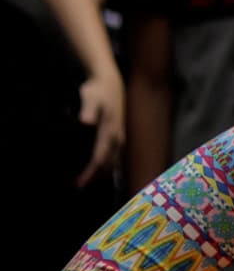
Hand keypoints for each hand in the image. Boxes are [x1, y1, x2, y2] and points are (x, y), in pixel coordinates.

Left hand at [75, 67, 124, 187]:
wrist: (110, 82)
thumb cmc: (97, 91)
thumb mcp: (90, 97)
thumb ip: (88, 110)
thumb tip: (86, 121)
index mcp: (109, 133)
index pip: (99, 158)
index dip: (89, 173)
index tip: (78, 183)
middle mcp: (116, 139)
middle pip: (106, 164)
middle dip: (94, 177)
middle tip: (78, 187)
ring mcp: (118, 137)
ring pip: (111, 161)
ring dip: (100, 172)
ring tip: (87, 180)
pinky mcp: (117, 135)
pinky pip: (112, 155)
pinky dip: (103, 164)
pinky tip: (96, 166)